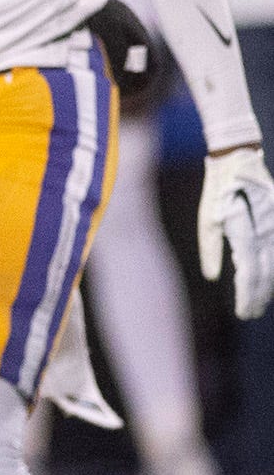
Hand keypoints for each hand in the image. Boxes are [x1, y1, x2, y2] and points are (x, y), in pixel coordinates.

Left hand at [197, 146, 273, 319]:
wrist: (239, 160)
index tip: (243, 313)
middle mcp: (267, 234)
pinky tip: (271, 278)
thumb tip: (212, 278)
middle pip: (267, 274)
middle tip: (250, 314)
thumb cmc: (217, 189)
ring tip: (260, 303)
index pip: (250, 274)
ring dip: (269, 286)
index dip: (248, 296)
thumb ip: (210, 248)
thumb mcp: (207, 218)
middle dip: (259, 296)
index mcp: (248, 234)